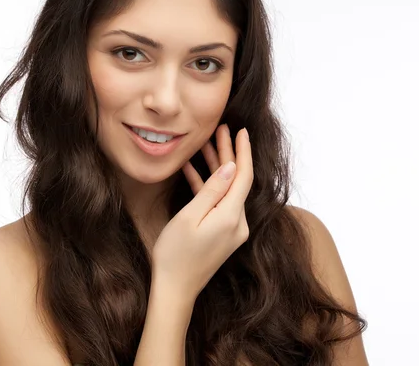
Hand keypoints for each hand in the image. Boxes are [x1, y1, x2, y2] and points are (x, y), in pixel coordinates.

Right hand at [150, 124, 252, 300]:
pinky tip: (193, 171)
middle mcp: (237, 222)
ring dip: (217, 168)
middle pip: (236, 181)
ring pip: (227, 190)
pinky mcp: (223, 234)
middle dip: (229, 154)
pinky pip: (219, 204)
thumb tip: (230, 167)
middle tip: (219, 130)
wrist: (175, 289)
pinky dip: (208, 187)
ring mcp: (232, 229)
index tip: (241, 130)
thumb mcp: (190, 217)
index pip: (243, 176)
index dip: (242, 151)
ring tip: (204, 144)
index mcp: (231, 216)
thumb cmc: (175, 254)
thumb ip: (212, 191)